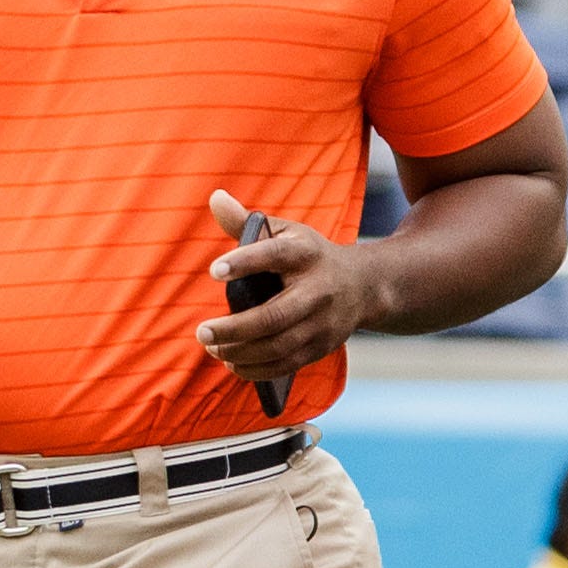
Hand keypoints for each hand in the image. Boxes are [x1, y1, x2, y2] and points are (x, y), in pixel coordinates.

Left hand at [199, 190, 390, 383]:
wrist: (365, 285)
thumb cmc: (310, 255)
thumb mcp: (286, 232)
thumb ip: (247, 221)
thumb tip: (215, 198)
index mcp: (305, 253)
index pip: (274, 254)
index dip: (244, 262)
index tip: (214, 271)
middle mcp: (318, 289)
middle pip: (275, 315)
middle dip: (235, 328)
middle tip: (202, 332)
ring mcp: (323, 322)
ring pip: (279, 345)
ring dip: (241, 352)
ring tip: (213, 348)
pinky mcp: (322, 346)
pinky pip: (288, 364)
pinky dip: (257, 369)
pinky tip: (232, 364)